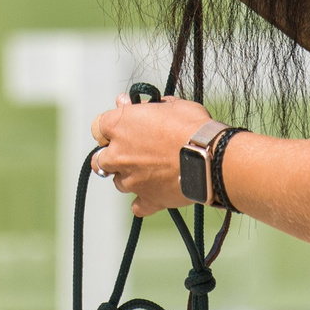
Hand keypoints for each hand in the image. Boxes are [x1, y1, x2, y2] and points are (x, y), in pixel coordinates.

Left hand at [88, 95, 212, 216]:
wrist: (211, 157)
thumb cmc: (192, 126)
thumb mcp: (172, 105)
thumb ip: (148, 106)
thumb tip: (136, 103)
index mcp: (119, 125)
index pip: (98, 126)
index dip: (110, 126)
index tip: (124, 125)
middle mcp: (119, 154)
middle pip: (100, 159)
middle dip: (112, 155)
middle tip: (131, 151)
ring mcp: (131, 179)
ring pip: (118, 182)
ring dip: (129, 176)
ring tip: (149, 170)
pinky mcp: (148, 199)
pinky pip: (138, 206)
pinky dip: (143, 201)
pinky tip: (152, 194)